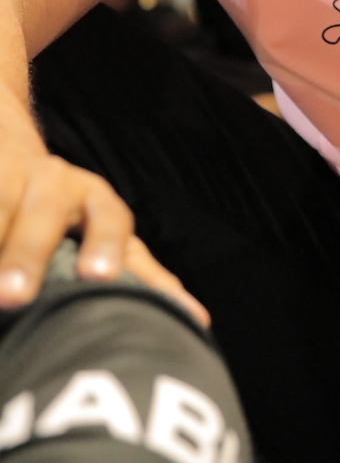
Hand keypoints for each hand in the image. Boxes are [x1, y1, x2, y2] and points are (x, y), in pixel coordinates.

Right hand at [0, 141, 207, 324]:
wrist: (4, 141)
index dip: (105, 244)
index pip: (109, 219)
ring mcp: (7, 179)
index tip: (98, 275)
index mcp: (94, 201)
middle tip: (13, 296)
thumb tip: (197, 320)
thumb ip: (142, 275)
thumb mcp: (104, 233)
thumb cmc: (67, 214)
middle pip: (41, 216)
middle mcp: (53, 185)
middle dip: (26, 253)